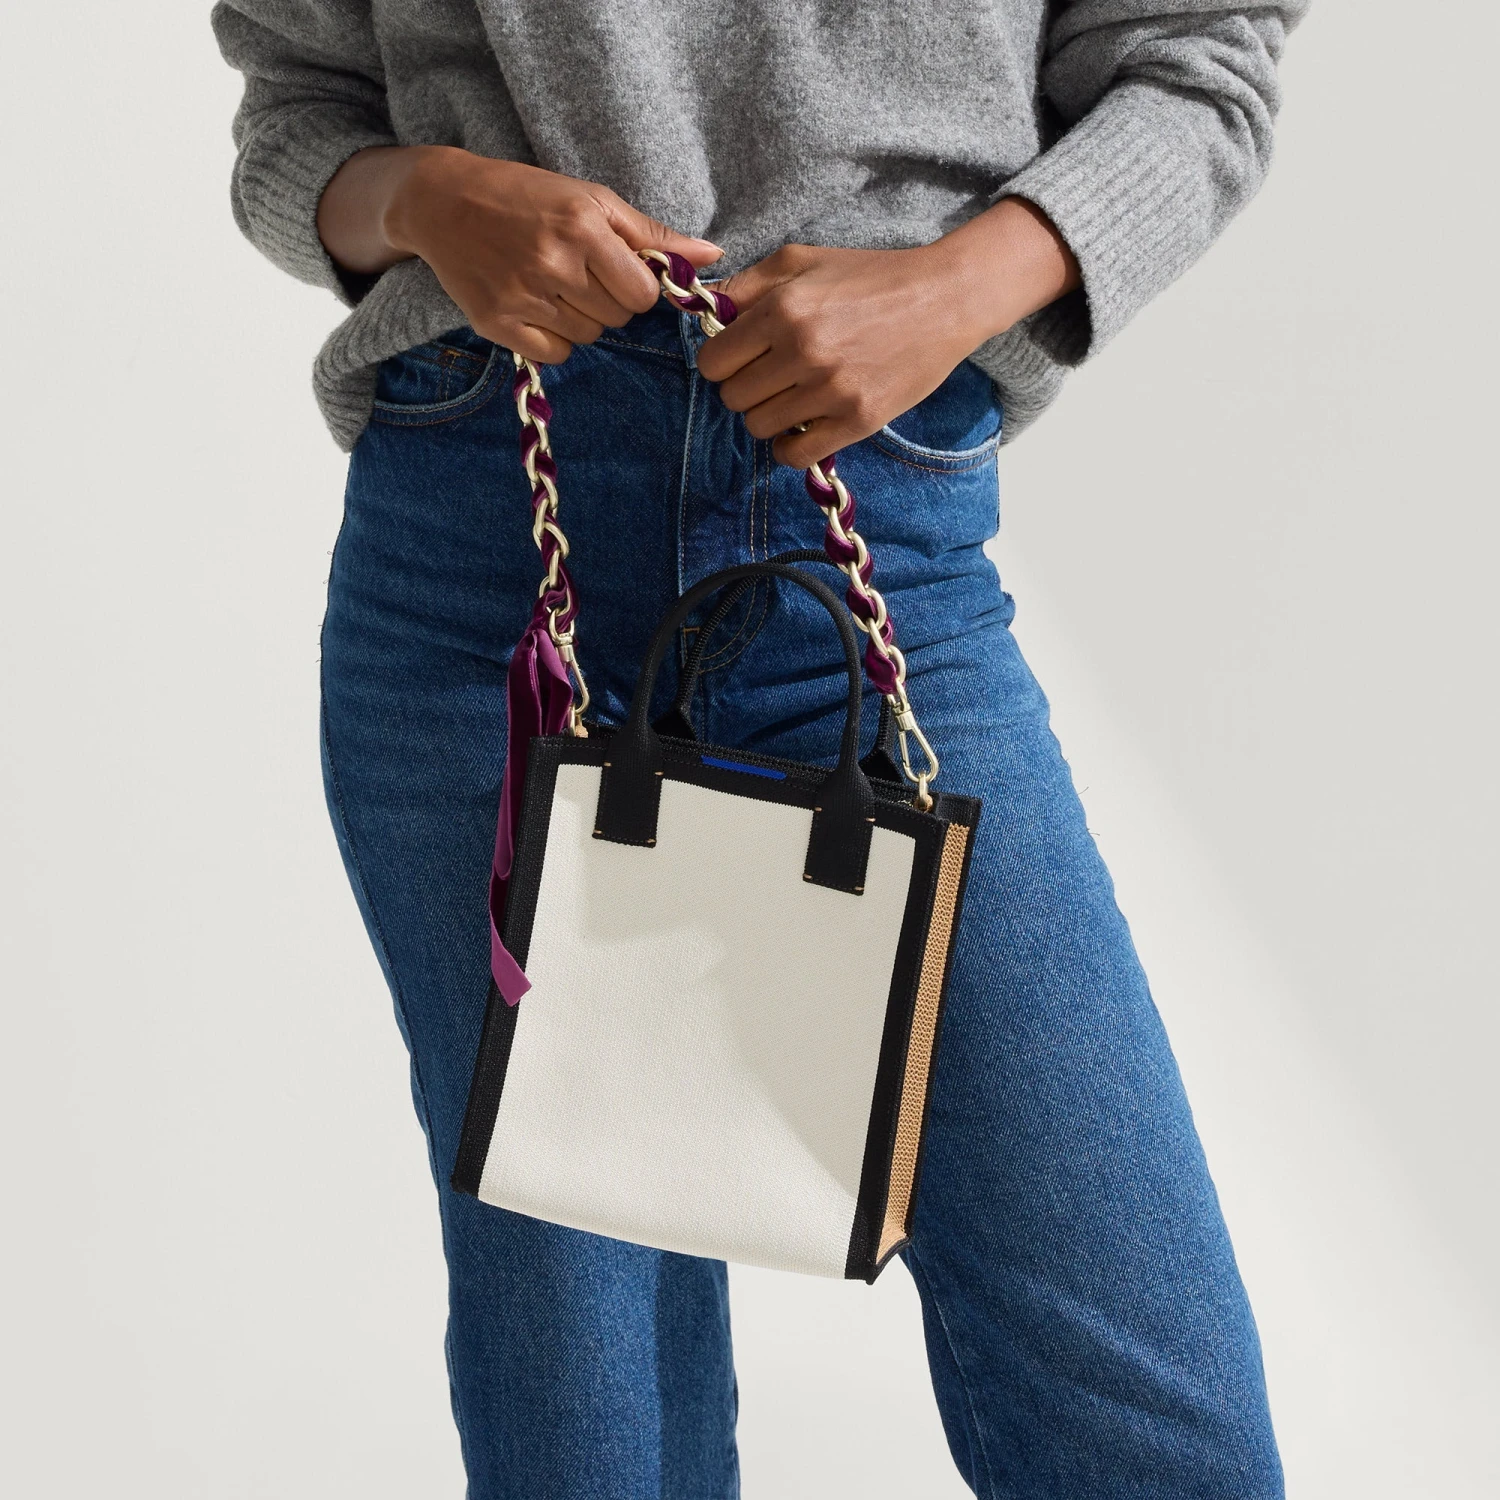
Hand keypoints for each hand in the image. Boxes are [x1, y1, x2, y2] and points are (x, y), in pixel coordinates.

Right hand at [318, 146, 721, 362]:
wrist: (443, 201)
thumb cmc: (528, 197)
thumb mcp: (592, 201)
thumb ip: (651, 235)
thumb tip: (712, 256)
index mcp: (582, 227)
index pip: (641, 295)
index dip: (634, 288)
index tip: (613, 271)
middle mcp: (553, 263)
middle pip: (616, 320)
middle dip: (607, 302)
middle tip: (576, 273)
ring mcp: (522, 296)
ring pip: (588, 338)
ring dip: (580, 319)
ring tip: (552, 285)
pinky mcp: (497, 323)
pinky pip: (555, 354)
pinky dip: (553, 339)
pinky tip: (535, 307)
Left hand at [696, 198, 1079, 466]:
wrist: (943, 299)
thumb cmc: (869, 276)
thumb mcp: (801, 260)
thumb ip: (746, 284)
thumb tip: (705, 309)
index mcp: (783, 309)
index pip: (713, 362)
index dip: (722, 362)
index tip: (743, 358)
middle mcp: (802, 351)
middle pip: (733, 398)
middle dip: (745, 388)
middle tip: (773, 376)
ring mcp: (831, 390)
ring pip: (759, 427)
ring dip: (769, 416)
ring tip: (793, 396)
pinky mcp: (858, 420)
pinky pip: (795, 455)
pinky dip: (791, 446)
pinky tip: (804, 425)